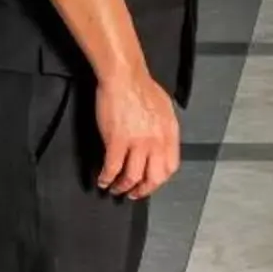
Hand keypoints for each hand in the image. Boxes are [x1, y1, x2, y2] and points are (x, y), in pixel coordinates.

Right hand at [93, 69, 182, 199]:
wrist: (124, 77)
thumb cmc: (142, 87)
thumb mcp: (165, 109)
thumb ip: (165, 130)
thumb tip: (161, 145)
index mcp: (169, 133)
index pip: (170, 167)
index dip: (159, 180)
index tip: (150, 183)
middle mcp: (156, 141)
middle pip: (153, 177)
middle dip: (142, 190)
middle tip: (134, 194)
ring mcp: (137, 142)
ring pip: (132, 176)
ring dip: (122, 187)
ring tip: (115, 188)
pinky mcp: (117, 141)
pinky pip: (112, 167)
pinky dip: (106, 178)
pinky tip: (102, 180)